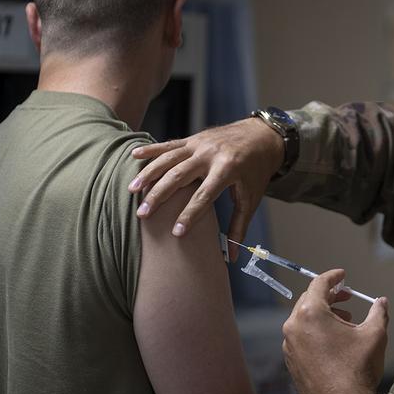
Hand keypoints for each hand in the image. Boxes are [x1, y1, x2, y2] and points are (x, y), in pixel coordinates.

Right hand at [128, 118, 283, 258]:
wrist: (262, 135)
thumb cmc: (256, 171)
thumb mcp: (251, 198)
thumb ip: (238, 226)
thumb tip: (232, 257)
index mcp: (228, 169)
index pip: (204, 196)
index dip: (189, 215)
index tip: (175, 233)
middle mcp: (210, 155)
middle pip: (179, 176)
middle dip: (159, 196)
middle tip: (142, 214)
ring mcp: (199, 144)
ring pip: (169, 159)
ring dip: (149, 174)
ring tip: (131, 190)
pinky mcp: (193, 139)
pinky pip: (169, 144)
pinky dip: (151, 150)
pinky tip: (134, 156)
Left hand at [282, 269, 388, 393]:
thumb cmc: (358, 369)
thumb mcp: (374, 335)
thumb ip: (378, 312)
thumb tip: (382, 301)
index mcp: (310, 314)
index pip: (319, 284)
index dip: (333, 277)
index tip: (343, 275)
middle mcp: (294, 327)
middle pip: (309, 301)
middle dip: (329, 297)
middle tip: (346, 298)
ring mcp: (289, 346)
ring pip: (304, 320)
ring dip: (323, 316)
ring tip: (345, 322)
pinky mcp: (291, 363)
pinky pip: (301, 339)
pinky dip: (315, 333)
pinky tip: (333, 342)